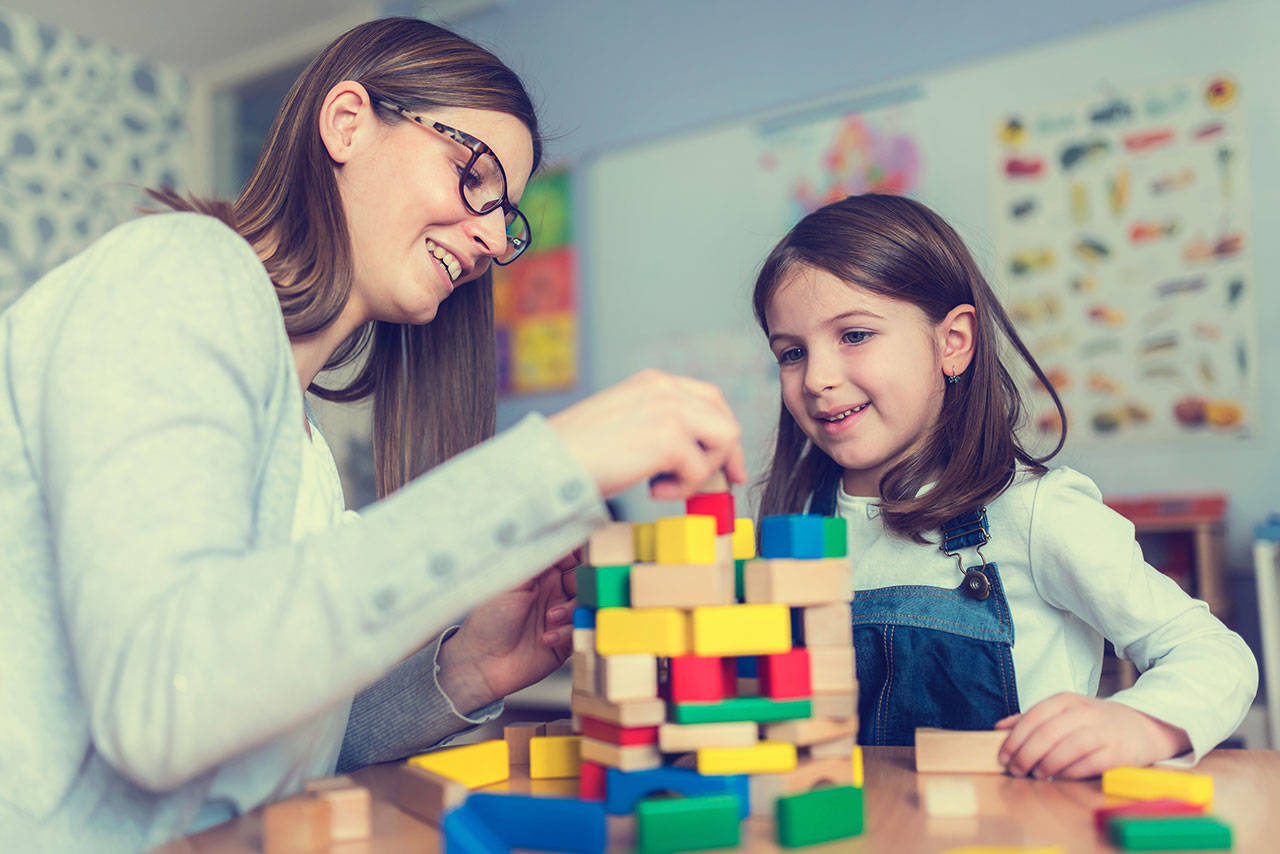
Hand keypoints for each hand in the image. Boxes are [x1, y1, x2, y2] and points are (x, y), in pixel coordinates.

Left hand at [435, 550, 580, 714]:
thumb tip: (563, 531)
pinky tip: (547, 638)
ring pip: (588, 606)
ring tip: (550, 619)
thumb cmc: (488, 619)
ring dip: (573, 611)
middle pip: (587, 580)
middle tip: (574, 589)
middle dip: (585, 584)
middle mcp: (554, 592)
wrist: (479, 662)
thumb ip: (541, 557)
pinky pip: (582, 632)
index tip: (591, 554)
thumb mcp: (514, 581)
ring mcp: (561, 617)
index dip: (583, 554)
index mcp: (542, 573)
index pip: (573, 555)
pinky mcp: (566, 641)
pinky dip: (568, 633)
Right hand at [548, 370, 746, 500]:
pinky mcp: (669, 438)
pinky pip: (700, 471)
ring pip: (723, 441)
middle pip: (725, 417)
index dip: (722, 431)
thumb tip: (697, 454)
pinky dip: (680, 489)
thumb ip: (660, 426)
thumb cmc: (579, 454)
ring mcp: (669, 410)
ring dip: (702, 472)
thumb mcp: (625, 424)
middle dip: (727, 454)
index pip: (709, 398)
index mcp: (653, 382)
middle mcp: (665, 388)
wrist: (551, 464)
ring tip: (665, 486)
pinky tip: (652, 491)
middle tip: (724, 482)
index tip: (727, 464)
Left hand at [995, 692, 1191, 779]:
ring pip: (1066, 748)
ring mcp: (1102, 731)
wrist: (1143, 727)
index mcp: (1066, 700)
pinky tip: (1058, 777)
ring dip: (1045, 765)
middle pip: (1047, 734)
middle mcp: (1084, 712)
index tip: (1003, 757)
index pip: (1033, 717)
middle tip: (1015, 770)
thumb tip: (999, 728)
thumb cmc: (1094, 722)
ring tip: (1035, 774)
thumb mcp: (1063, 712)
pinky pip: (1088, 764)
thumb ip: (1032, 719)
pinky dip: (1068, 772)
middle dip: (1025, 755)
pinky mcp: (1118, 753)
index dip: (1015, 739)